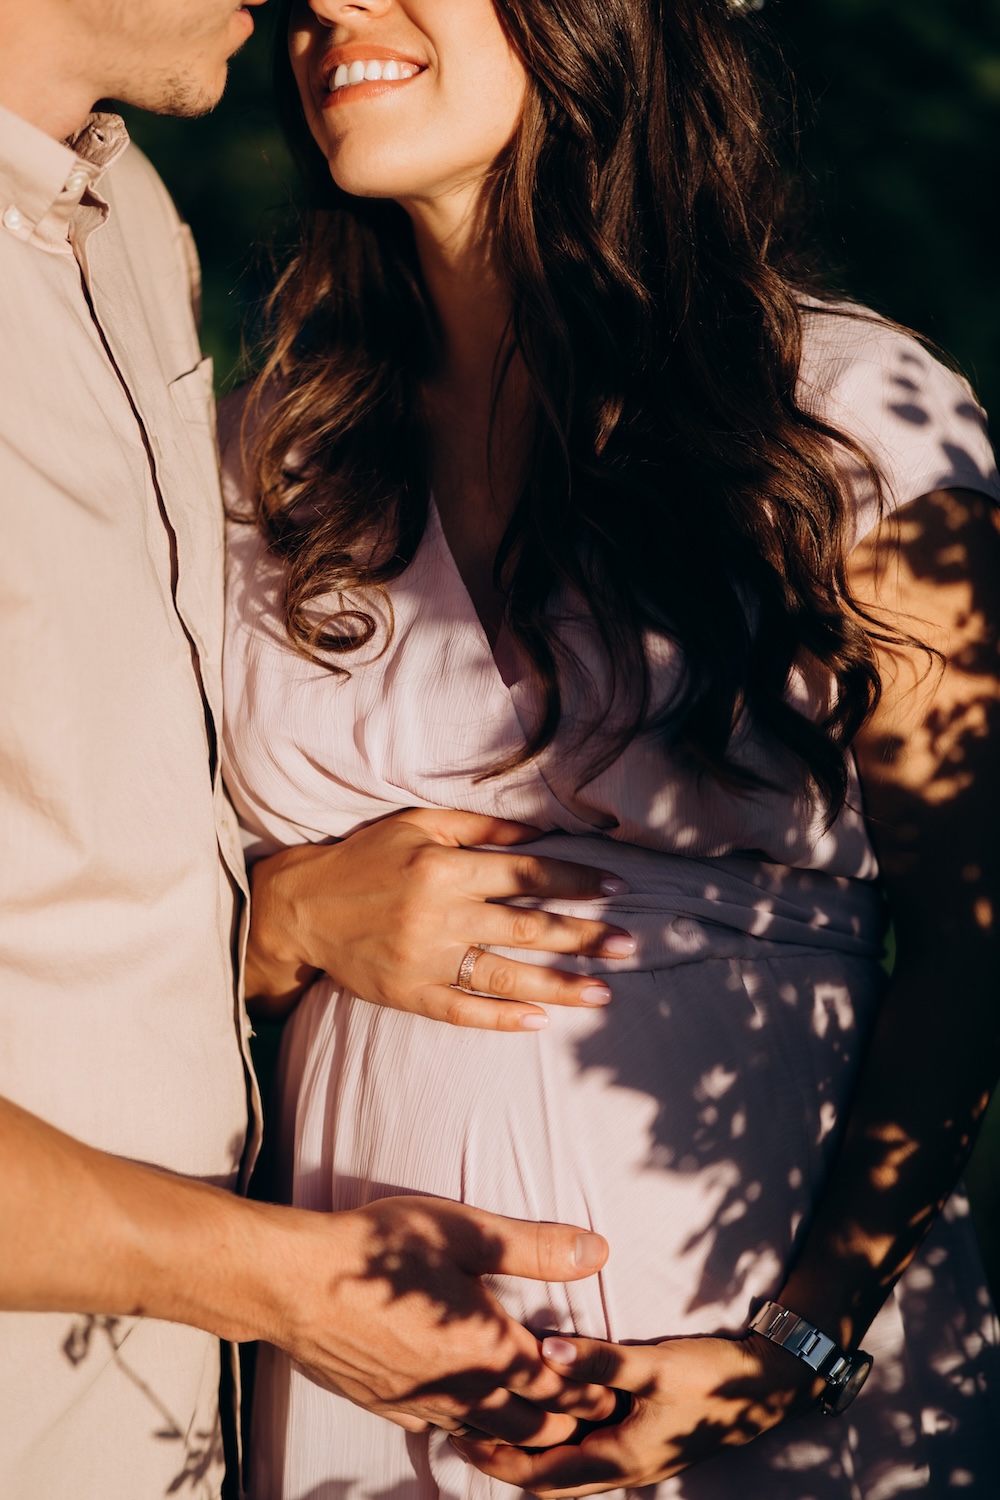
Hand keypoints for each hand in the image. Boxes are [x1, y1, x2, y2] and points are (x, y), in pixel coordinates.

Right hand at [246, 807, 635, 1026]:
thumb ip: (480, 828)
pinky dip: (501, 1019)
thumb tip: (538, 834)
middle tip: (628, 946)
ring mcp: (423, 960)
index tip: (615, 888)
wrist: (301, 907)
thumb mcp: (418, 826)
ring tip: (602, 994)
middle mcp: (437, 916)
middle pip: (524, 928)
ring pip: (502, 976)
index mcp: (443, 869)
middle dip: (582, 937)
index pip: (524, 876)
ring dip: (557, 985)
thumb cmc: (365, 858)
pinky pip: (461, 1011)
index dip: (573, 882)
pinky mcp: (407, 993)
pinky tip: (539, 1022)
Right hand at [256, 1196, 617, 1445]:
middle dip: (562, 1424)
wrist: (294, 1282)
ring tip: (537, 1424)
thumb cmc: (380, 1248)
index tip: (612, 1393)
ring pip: (482, 1434)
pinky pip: (435, 1428)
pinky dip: (463, 1427)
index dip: (589, 1392)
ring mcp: (417, 1402)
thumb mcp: (465, 1231)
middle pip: (526, 1426)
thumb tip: (598, 1251)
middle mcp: (457, 1388)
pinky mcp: (384, 1404)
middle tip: (586, 1416)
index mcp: (486, 1349)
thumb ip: (536, 1247)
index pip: (556, 1387)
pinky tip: (462, 1413)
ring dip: (515, 1433)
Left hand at [454, 1330, 819, 1494]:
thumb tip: (543, 1350)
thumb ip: (599, 1361)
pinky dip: (554, 1436)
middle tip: (460, 1425)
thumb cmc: (710, 1379)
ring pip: (564, 1465)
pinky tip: (542, 1407)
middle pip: (545, 1479)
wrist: (765, 1388)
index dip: (496, 1460)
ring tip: (491, 1415)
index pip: (539, 1477)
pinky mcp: (638, 1437)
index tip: (457, 1433)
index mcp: (616, 1461)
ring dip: (528, 1447)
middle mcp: (618, 1468)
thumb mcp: (653, 1367)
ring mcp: (630, 1456)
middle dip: (503, 1458)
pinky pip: (582, 1448)